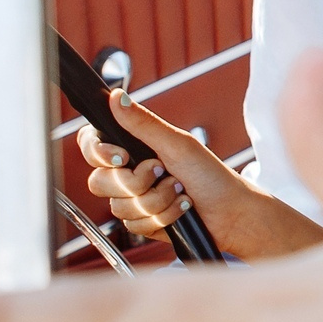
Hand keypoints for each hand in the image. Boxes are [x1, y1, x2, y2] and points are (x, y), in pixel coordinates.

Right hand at [77, 96, 322, 258]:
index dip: (99, 152)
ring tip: (181, 192)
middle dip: (137, 182)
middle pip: (99, 182)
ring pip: (119, 206)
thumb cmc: (210, 174)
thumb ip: (142, 123)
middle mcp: (128, 171)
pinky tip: (181, 210)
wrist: (232, 212)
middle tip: (164, 172)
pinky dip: (162, 217)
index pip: (91, 145)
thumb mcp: (176, 144)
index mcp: (134, 146)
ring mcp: (134, 198)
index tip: (122, 157)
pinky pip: (133, 225)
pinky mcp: (143, 221)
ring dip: (156, 201)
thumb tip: (116, 96)